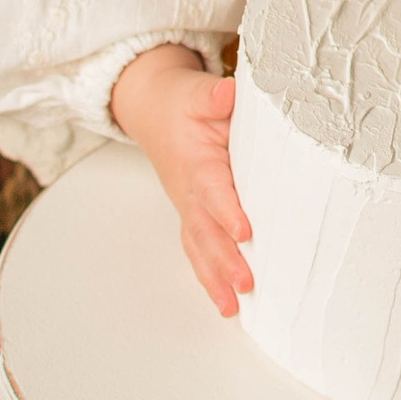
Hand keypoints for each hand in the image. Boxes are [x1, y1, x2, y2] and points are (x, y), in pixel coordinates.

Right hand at [111, 43, 252, 316]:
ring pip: (199, 248)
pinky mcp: (193, 217)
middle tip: (246, 282)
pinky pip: (199, 251)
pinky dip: (210, 279)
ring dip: (215, 278)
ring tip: (235, 307)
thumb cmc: (182, 104)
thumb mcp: (197, 92)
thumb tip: (227, 92)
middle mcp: (189, 192)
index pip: (212, 189)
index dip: (227, 211)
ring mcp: (188, 208)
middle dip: (224, 259)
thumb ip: (213, 95)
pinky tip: (228, 305)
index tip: (245, 231)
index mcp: (196, 162)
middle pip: (205, 230)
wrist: (154, 111)